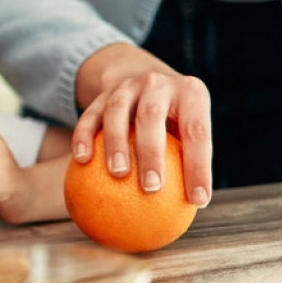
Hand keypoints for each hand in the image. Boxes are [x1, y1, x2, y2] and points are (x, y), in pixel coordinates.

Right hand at [73, 43, 211, 206]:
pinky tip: (82, 160)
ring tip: (118, 174)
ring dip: (115, 143)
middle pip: (152, 116)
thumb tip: (196, 208)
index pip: (197, 132)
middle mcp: (158, 83)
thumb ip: (191, 159)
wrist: (143, 74)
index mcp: (191, 92)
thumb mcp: (190, 127)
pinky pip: (89, 114)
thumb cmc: (175, 118)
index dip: (200, 167)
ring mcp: (127, 84)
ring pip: (117, 111)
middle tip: (151, 188)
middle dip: (151, 153)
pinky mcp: (102, 91)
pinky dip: (84, 136)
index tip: (198, 201)